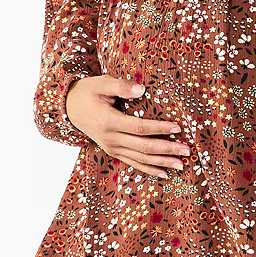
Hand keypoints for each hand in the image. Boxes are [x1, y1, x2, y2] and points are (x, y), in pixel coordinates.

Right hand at [66, 75, 189, 178]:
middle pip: (143, 147)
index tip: (178, 128)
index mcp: (109, 121)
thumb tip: (142, 90)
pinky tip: (163, 173)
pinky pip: (132, 162)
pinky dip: (148, 169)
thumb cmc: (88, 92)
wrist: (68, 107)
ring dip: (161, 163)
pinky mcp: (112, 151)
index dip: (159, 128)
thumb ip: (121, 86)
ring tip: (181, 165)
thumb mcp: (102, 83)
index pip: (139, 128)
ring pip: (140, 159)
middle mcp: (111, 138)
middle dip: (166, 150)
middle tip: (186, 151)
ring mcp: (111, 147)